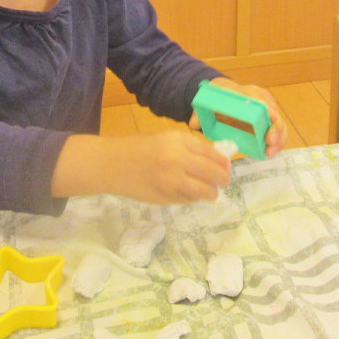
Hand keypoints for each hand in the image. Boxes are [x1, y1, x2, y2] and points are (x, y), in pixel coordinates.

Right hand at [108, 130, 231, 202]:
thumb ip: (188, 148)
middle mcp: (178, 159)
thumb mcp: (165, 139)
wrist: (111, 164)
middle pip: (213, 172)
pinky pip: (188, 199)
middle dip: (223, 179)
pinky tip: (191, 195)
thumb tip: (215, 161)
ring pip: (204, 191)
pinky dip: (193, 198)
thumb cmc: (138, 147)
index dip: (222, 161)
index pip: (211, 153)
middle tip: (224, 181)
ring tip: (211, 193)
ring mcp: (172, 180)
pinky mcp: (165, 197)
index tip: (227, 166)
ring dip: (211, 193)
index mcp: (178, 140)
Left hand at [193, 77, 288, 156]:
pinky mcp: (269, 122)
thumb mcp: (210, 103)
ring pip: (279, 124)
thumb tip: (193, 124)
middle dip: (276, 128)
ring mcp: (268, 111)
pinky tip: (270, 152)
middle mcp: (262, 100)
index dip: (268, 109)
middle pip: (274, 112)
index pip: (261, 99)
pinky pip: (278, 132)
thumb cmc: (220, 99)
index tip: (270, 119)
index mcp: (248, 93)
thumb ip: (201, 113)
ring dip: (278, 139)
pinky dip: (277, 142)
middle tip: (269, 142)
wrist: (226, 94)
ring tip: (270, 152)